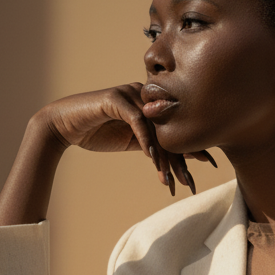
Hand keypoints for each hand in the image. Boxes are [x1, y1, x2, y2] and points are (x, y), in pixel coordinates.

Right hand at [39, 83, 215, 195]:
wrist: (64, 126)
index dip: (191, 146)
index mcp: (150, 104)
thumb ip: (153, 144)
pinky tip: (151, 158)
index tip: (209, 163)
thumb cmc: (96, 132)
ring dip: (162, 155)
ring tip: (169, 178)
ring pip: (155, 126)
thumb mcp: (131, 142)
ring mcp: (130, 94)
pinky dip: (144, 140)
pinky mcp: (115, 98)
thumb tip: (177, 157)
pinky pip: (136, 120)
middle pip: (168, 127)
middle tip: (191, 180)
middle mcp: (143, 95)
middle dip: (181, 156)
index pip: (174, 127)